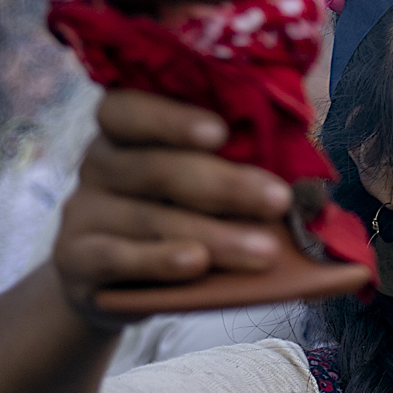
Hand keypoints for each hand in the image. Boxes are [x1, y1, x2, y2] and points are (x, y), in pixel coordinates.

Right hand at [56, 90, 292, 321]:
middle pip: (156, 167)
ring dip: (214, 235)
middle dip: (225, 185)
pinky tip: (196, 264)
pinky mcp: (75, 260)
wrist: (116, 285)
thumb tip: (317, 194)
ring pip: (150, 219)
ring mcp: (82, 212)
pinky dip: (159, 261)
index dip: (172, 117)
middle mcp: (98, 164)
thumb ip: (241, 174)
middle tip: (279, 201)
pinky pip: (116, 257)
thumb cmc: (178, 221)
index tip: (222, 131)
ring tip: (264, 253)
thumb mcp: (202, 192)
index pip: (128, 108)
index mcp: (129, 132)